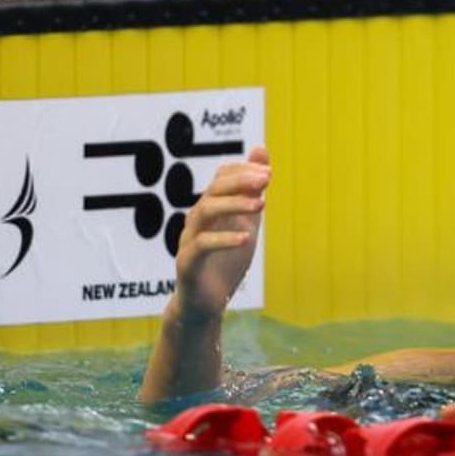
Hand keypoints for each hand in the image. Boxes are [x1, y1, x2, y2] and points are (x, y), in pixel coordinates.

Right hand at [172, 146, 269, 320]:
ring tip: (260, 204)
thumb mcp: (246, 223)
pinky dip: (224, 239)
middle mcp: (196, 220)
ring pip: (205, 212)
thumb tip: (262, 151)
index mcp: (210, 209)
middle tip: (265, 180)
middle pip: (213, 191)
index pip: (221, 179)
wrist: (206, 304)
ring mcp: (189, 240)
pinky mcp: (187, 263)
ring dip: (234, 205)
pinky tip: (246, 238)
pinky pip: (202, 246)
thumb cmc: (226, 262)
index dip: (242, 172)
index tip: (268, 172)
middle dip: (240, 182)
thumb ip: (253, 193)